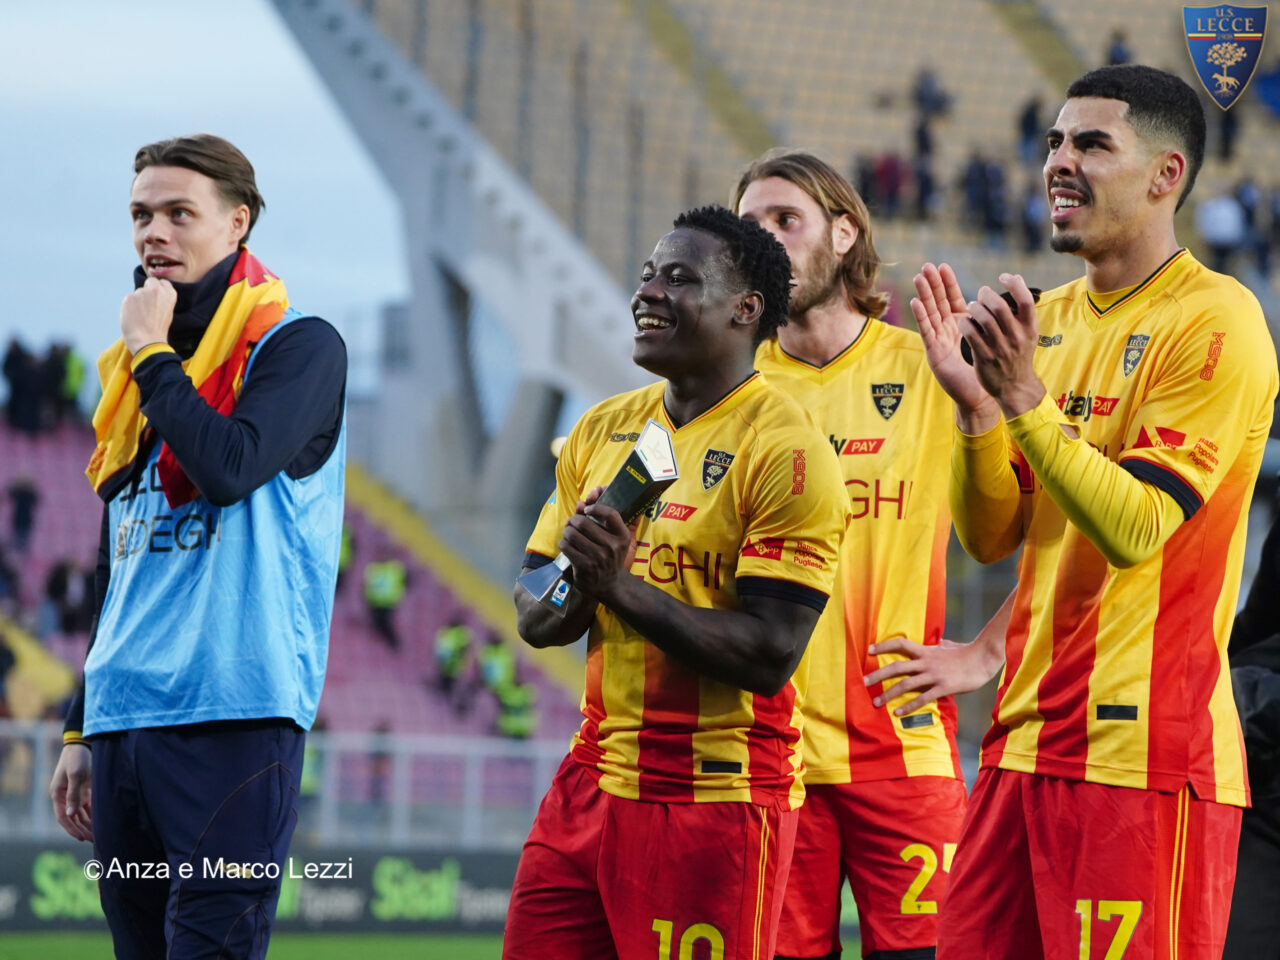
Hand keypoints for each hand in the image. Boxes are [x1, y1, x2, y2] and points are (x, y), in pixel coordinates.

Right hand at [50, 743, 92, 841]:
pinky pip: (88, 806)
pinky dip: (93, 814)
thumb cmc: (78, 758)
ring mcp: (74, 793)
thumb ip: (73, 794)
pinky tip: (101, 822)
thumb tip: (71, 814)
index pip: (63, 816)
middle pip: (72, 818)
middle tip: (93, 840)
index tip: (81, 837)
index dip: (71, 828)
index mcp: (57, 794)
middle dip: (81, 829)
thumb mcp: (75, 775)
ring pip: (81, 814)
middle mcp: (64, 796)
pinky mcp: (84, 790)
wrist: (84, 743)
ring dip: (87, 824)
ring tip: (97, 835)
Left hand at [120, 277, 176, 354]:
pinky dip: (129, 307)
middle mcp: (156, 290)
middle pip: (150, 282)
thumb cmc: (158, 330)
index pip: (162, 282)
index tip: (155, 297)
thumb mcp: (167, 312)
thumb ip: (162, 299)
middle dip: (147, 290)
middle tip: (147, 306)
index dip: (157, 289)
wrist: (147, 341)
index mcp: (170, 294)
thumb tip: (152, 294)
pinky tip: (134, 317)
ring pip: (138, 292)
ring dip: (138, 301)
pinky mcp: (129, 297)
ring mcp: (142, 292)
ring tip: (141, 317)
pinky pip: (129, 299)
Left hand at [559, 486, 635, 600]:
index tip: (587, 510)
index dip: (595, 507)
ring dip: (567, 532)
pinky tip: (568, 546)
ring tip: (570, 535)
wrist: (610, 584)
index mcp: (622, 537)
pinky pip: (565, 546)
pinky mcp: (584, 566)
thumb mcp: (613, 539)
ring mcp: (597, 557)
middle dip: (574, 521)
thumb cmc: (610, 556)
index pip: (610, 513)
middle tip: (573, 524)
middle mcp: (612, 547)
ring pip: (571, 533)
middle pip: (583, 522)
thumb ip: (598, 519)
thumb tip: (579, 504)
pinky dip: (563, 543)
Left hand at [864, 636, 1001, 716]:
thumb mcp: (948, 646)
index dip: (883, 646)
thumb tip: (936, 643)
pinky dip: (909, 706)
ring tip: (876, 702)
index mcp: (926, 651)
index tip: (869, 650)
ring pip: (905, 685)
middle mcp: (926, 662)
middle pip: (896, 667)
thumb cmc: (966, 652)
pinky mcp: (942, 687)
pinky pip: (922, 698)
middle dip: (878, 675)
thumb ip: (938, 646)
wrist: (983, 659)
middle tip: (863, 682)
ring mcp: (933, 675)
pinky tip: (898, 713)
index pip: (900, 644)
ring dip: (888, 694)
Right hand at [912, 263, 999, 431]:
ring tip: (918, 278)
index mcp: (960, 324)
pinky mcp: (934, 352)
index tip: (943, 266)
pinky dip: (921, 316)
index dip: (947, 283)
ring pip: (930, 313)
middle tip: (926, 266)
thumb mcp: (987, 338)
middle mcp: (946, 330)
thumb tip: (997, 300)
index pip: (952, 299)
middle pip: (938, 302)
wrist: (979, 394)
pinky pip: (927, 331)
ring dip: (924, 295)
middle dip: (932, 283)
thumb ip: (987, 320)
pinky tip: (916, 302)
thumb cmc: (984, 367)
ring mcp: (938, 340)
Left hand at [959, 273, 1044, 418]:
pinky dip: (965, 324)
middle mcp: (1016, 337)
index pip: (1026, 300)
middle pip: (1000, 307)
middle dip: (986, 295)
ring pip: (983, 319)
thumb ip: (1021, 310)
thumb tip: (1017, 278)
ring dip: (974, 307)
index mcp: (1029, 329)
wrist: (1014, 387)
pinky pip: (971, 334)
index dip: (1014, 284)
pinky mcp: (984, 357)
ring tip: (971, 306)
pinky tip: (963, 322)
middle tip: (981, 293)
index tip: (1003, 276)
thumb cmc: (1018, 355)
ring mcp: (1000, 348)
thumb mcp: (1028, 334)